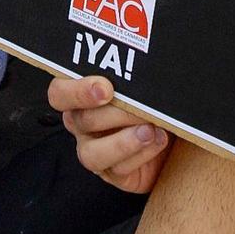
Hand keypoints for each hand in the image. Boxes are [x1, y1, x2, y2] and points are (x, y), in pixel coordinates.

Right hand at [48, 75, 171, 194]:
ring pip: (92, 153)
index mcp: (81, 96)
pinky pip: (118, 169)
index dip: (76, 91)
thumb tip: (141, 60)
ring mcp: (94, 150)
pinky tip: (158, 140)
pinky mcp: (113, 173)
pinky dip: (141, 154)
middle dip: (111, 114)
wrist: (174, 130)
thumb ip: (134, 76)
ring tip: (149, 130)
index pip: (60, 92)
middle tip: (136, 108)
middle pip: (78, 120)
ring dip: (123, 142)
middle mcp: (81, 124)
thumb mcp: (143, 85)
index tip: (105, 88)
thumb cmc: (154, 102)